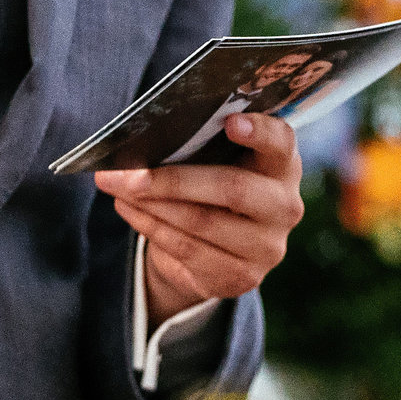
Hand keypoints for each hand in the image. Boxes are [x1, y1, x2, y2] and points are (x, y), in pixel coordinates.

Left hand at [94, 112, 303, 323]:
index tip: (230, 122)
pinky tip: (127, 209)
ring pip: (202, 221)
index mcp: (282, 165)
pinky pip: (187, 249)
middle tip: (127, 172)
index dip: (259, 132)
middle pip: (232, 188)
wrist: (216, 250)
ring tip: (116, 186)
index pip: (281, 142)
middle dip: (172, 180)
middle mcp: (284, 206)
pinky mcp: (242, 277)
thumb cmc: (211, 184)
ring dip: (150, 203)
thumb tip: (142, 136)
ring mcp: (267, 247)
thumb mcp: (215, 160)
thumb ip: (199, 144)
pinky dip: (150, 226)